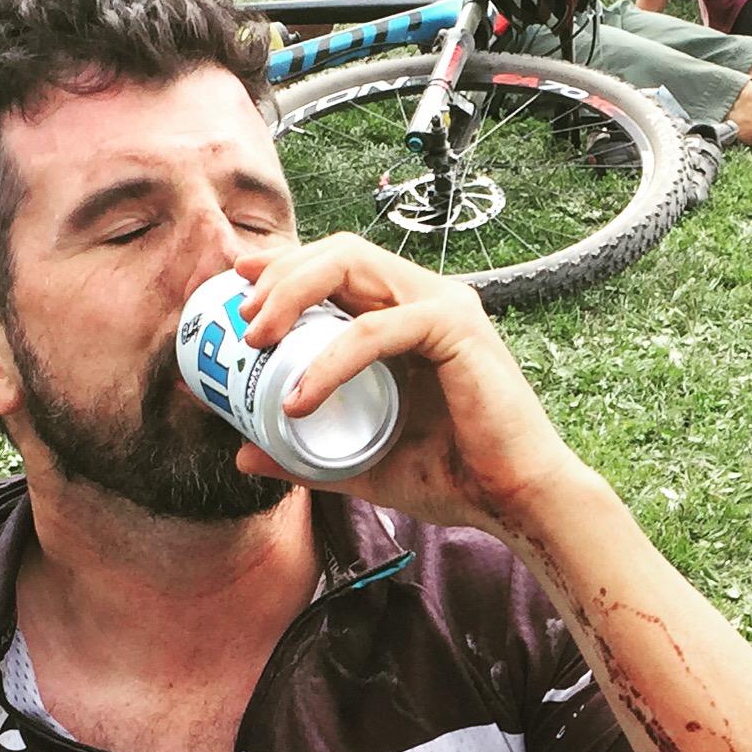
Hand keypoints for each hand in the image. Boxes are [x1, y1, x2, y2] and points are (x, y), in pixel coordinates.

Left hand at [228, 235, 579, 535]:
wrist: (514, 501)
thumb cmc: (454, 477)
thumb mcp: (361, 463)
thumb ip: (305, 457)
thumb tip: (244, 454)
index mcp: (409, 316)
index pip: (339, 266)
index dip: (284, 267)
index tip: (236, 289)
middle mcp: (428, 298)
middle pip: (339, 251)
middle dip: (279, 274)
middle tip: (241, 321)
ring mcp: (445, 307)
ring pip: (354, 265)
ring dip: (293, 293)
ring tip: (257, 340)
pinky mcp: (457, 329)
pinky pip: (377, 329)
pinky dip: (330, 360)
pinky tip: (299, 398)